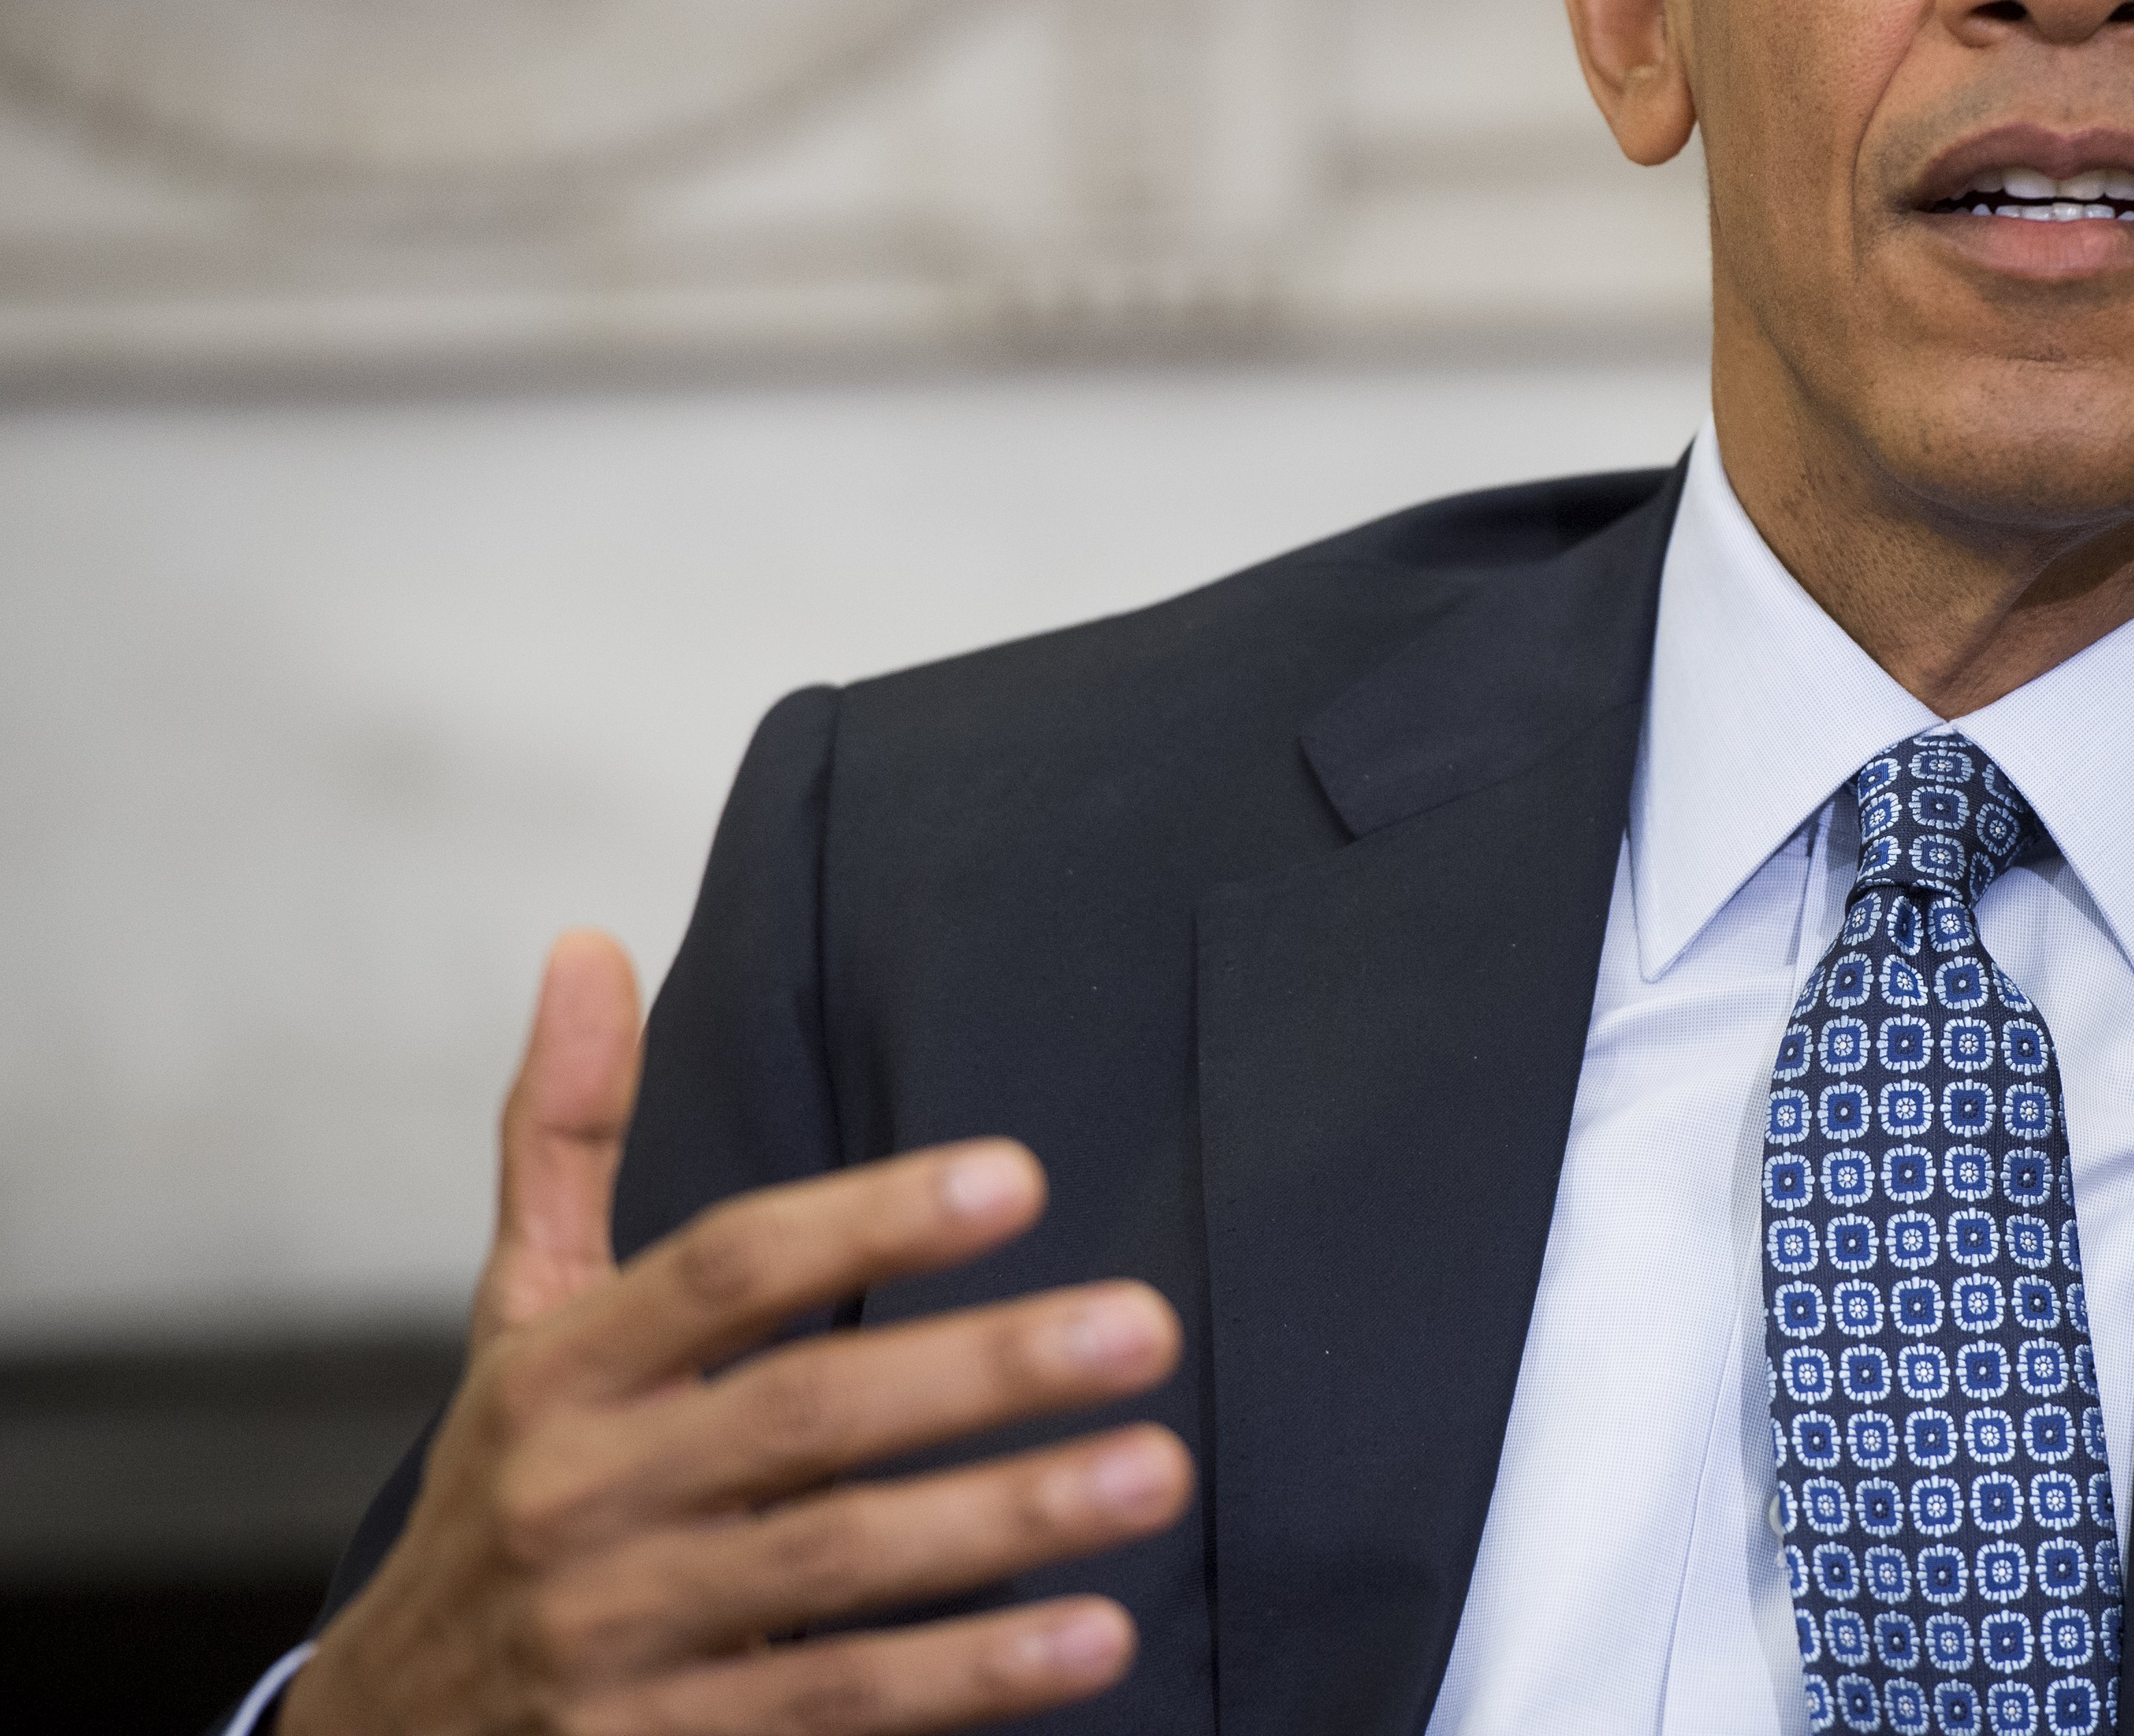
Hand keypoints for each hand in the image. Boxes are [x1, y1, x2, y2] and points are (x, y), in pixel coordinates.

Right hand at [278, 931, 1192, 1735]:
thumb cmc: (506, 1488)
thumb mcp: (514, 1318)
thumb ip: (564, 1139)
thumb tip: (586, 943)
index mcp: (558, 1375)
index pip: (724, 1271)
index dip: (868, 1220)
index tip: (1019, 1177)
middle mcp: (581, 1500)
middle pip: (801, 1417)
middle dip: (982, 1369)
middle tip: (1146, 1327)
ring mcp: (619, 1639)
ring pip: (837, 1566)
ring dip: (1010, 1522)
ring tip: (1159, 1470)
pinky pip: (837, 1707)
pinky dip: (969, 1675)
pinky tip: (1097, 1633)